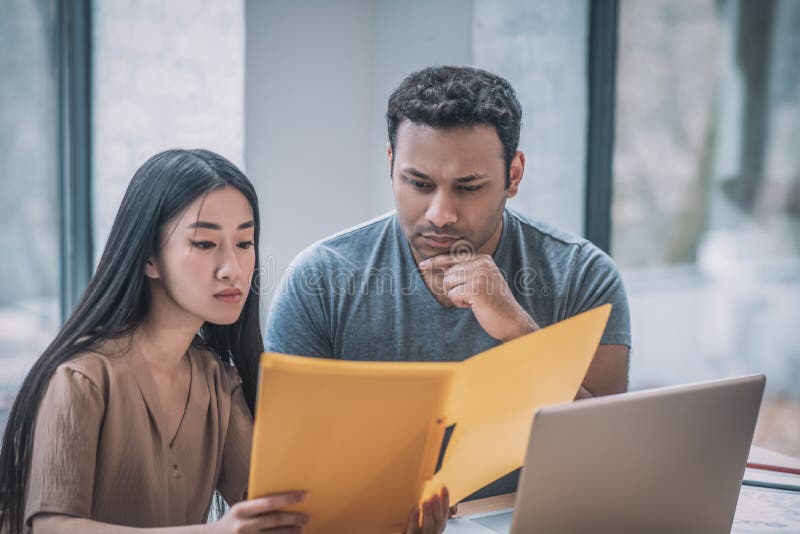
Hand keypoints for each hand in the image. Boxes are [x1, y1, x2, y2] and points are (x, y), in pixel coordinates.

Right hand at [211, 491, 308, 533]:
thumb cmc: (232, 522)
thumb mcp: (240, 510)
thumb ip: (258, 507)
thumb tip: (284, 500)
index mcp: (241, 510)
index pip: (268, 502)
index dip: (288, 498)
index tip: (305, 495)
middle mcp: (243, 525)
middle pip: (274, 521)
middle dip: (294, 518)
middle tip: (307, 517)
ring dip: (291, 533)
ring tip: (302, 529)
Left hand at [404, 486, 457, 533]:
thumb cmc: (415, 524)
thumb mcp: (426, 514)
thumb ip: (432, 503)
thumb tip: (438, 486)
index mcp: (439, 525)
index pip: (445, 512)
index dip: (445, 500)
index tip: (443, 487)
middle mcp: (433, 531)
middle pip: (438, 520)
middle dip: (438, 506)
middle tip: (435, 494)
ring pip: (428, 526)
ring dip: (428, 513)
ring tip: (426, 501)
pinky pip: (413, 530)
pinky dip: (414, 520)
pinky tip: (415, 509)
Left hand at [419, 254, 538, 340]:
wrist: (511, 320)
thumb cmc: (494, 303)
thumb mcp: (481, 281)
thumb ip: (465, 271)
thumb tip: (441, 267)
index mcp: (483, 259)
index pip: (454, 257)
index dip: (437, 261)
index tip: (423, 265)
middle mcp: (482, 263)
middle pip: (449, 272)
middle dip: (454, 288)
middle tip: (471, 296)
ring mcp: (479, 275)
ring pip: (449, 283)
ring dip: (457, 296)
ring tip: (474, 300)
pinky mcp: (475, 289)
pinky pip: (453, 295)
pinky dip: (459, 303)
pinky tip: (474, 305)